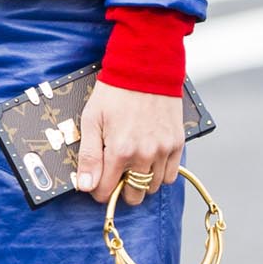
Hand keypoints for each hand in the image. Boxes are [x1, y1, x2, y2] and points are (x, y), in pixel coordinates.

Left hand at [74, 82, 185, 204]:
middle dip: (121, 190)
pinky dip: (160, 174)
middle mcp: (144, 154)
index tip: (97, 182)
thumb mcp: (91, 120)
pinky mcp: (177, 143)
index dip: (98, 190)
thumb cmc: (114, 92)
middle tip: (116, 173)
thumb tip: (85, 186)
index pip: (107, 191)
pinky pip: (171, 175)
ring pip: (153, 188)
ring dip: (141, 182)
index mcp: (120, 150)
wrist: (145, 67)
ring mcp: (163, 150)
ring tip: (133, 164)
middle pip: (133, 196)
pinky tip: (150, 160)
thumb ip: (88, 156)